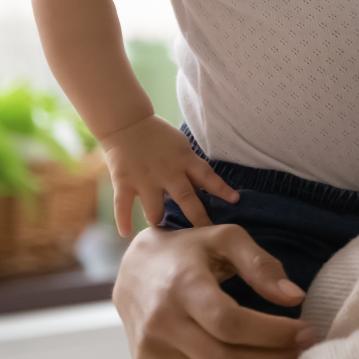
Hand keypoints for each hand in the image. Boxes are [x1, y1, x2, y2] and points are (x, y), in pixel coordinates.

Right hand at [100, 114, 237, 233]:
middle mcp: (167, 172)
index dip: (222, 188)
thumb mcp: (181, 148)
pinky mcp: (124, 182)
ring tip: (163, 234)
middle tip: (205, 234)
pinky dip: (123, 220)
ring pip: (155, 209)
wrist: (127, 123)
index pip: (208, 176)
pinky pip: (123, 205)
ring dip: (159, 221)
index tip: (235, 200)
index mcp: (184, 161)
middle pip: (186, 198)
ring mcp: (145, 179)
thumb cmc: (159, 137)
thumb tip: (206, 192)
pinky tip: (126, 234)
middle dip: (197, 218)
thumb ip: (191, 170)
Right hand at [115, 224, 315, 358]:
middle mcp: (160, 323)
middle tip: (303, 351)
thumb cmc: (189, 252)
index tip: (305, 332)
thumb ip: (261, 264)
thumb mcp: (226, 240)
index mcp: (182, 286)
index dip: (273, 333)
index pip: (231, 323)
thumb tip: (294, 297)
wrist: (134, 271)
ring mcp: (149, 353)